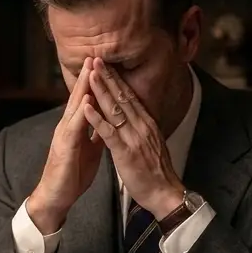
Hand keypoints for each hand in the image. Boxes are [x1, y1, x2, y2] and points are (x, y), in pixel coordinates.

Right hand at [27, 58, 103, 233]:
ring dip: (82, 87)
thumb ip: (96, 134)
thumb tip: (106, 122)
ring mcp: (64, 135)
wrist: (56, 196)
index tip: (105, 65)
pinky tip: (86, 100)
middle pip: (79, 97)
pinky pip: (73, 127)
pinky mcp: (65, 147)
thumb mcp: (89, 150)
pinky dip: (81, 113)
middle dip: (88, 76)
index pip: (86, 100)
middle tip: (96, 54)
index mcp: (76, 127)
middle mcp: (68, 126)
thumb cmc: (72, 174)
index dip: (95, 83)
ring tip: (91, 68)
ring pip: (75, 106)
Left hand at [83, 58, 184, 219]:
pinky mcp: (126, 152)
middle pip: (123, 97)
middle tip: (95, 58)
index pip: (130, 97)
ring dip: (101, 90)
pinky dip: (96, 118)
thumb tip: (134, 120)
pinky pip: (109, 132)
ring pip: (115, 109)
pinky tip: (86, 106)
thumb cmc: (156, 173)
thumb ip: (141, 130)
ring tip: (90, 73)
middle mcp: (142, 126)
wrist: (165, 193)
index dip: (117, 80)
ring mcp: (134, 138)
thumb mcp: (151, 145)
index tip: (107, 65)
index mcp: (147, 124)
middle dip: (108, 77)